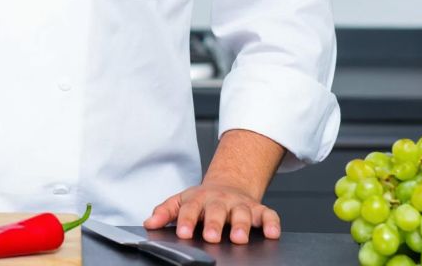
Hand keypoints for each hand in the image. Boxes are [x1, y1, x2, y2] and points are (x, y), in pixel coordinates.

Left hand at [143, 182, 280, 244]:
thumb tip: (149, 223)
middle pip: (216, 210)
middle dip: (214, 223)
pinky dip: (272, 222)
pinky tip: (272, 233)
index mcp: (199, 199)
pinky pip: (268, 214)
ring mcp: (240, 204)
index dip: (186, 221)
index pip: (189, 209)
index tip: (182, 233)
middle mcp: (220, 200)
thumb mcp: (181, 201)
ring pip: (242, 212)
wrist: (229, 184)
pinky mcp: (258, 209)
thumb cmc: (203, 199)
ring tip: (239, 238)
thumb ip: (165, 211)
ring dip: (241, 224)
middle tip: (211, 237)